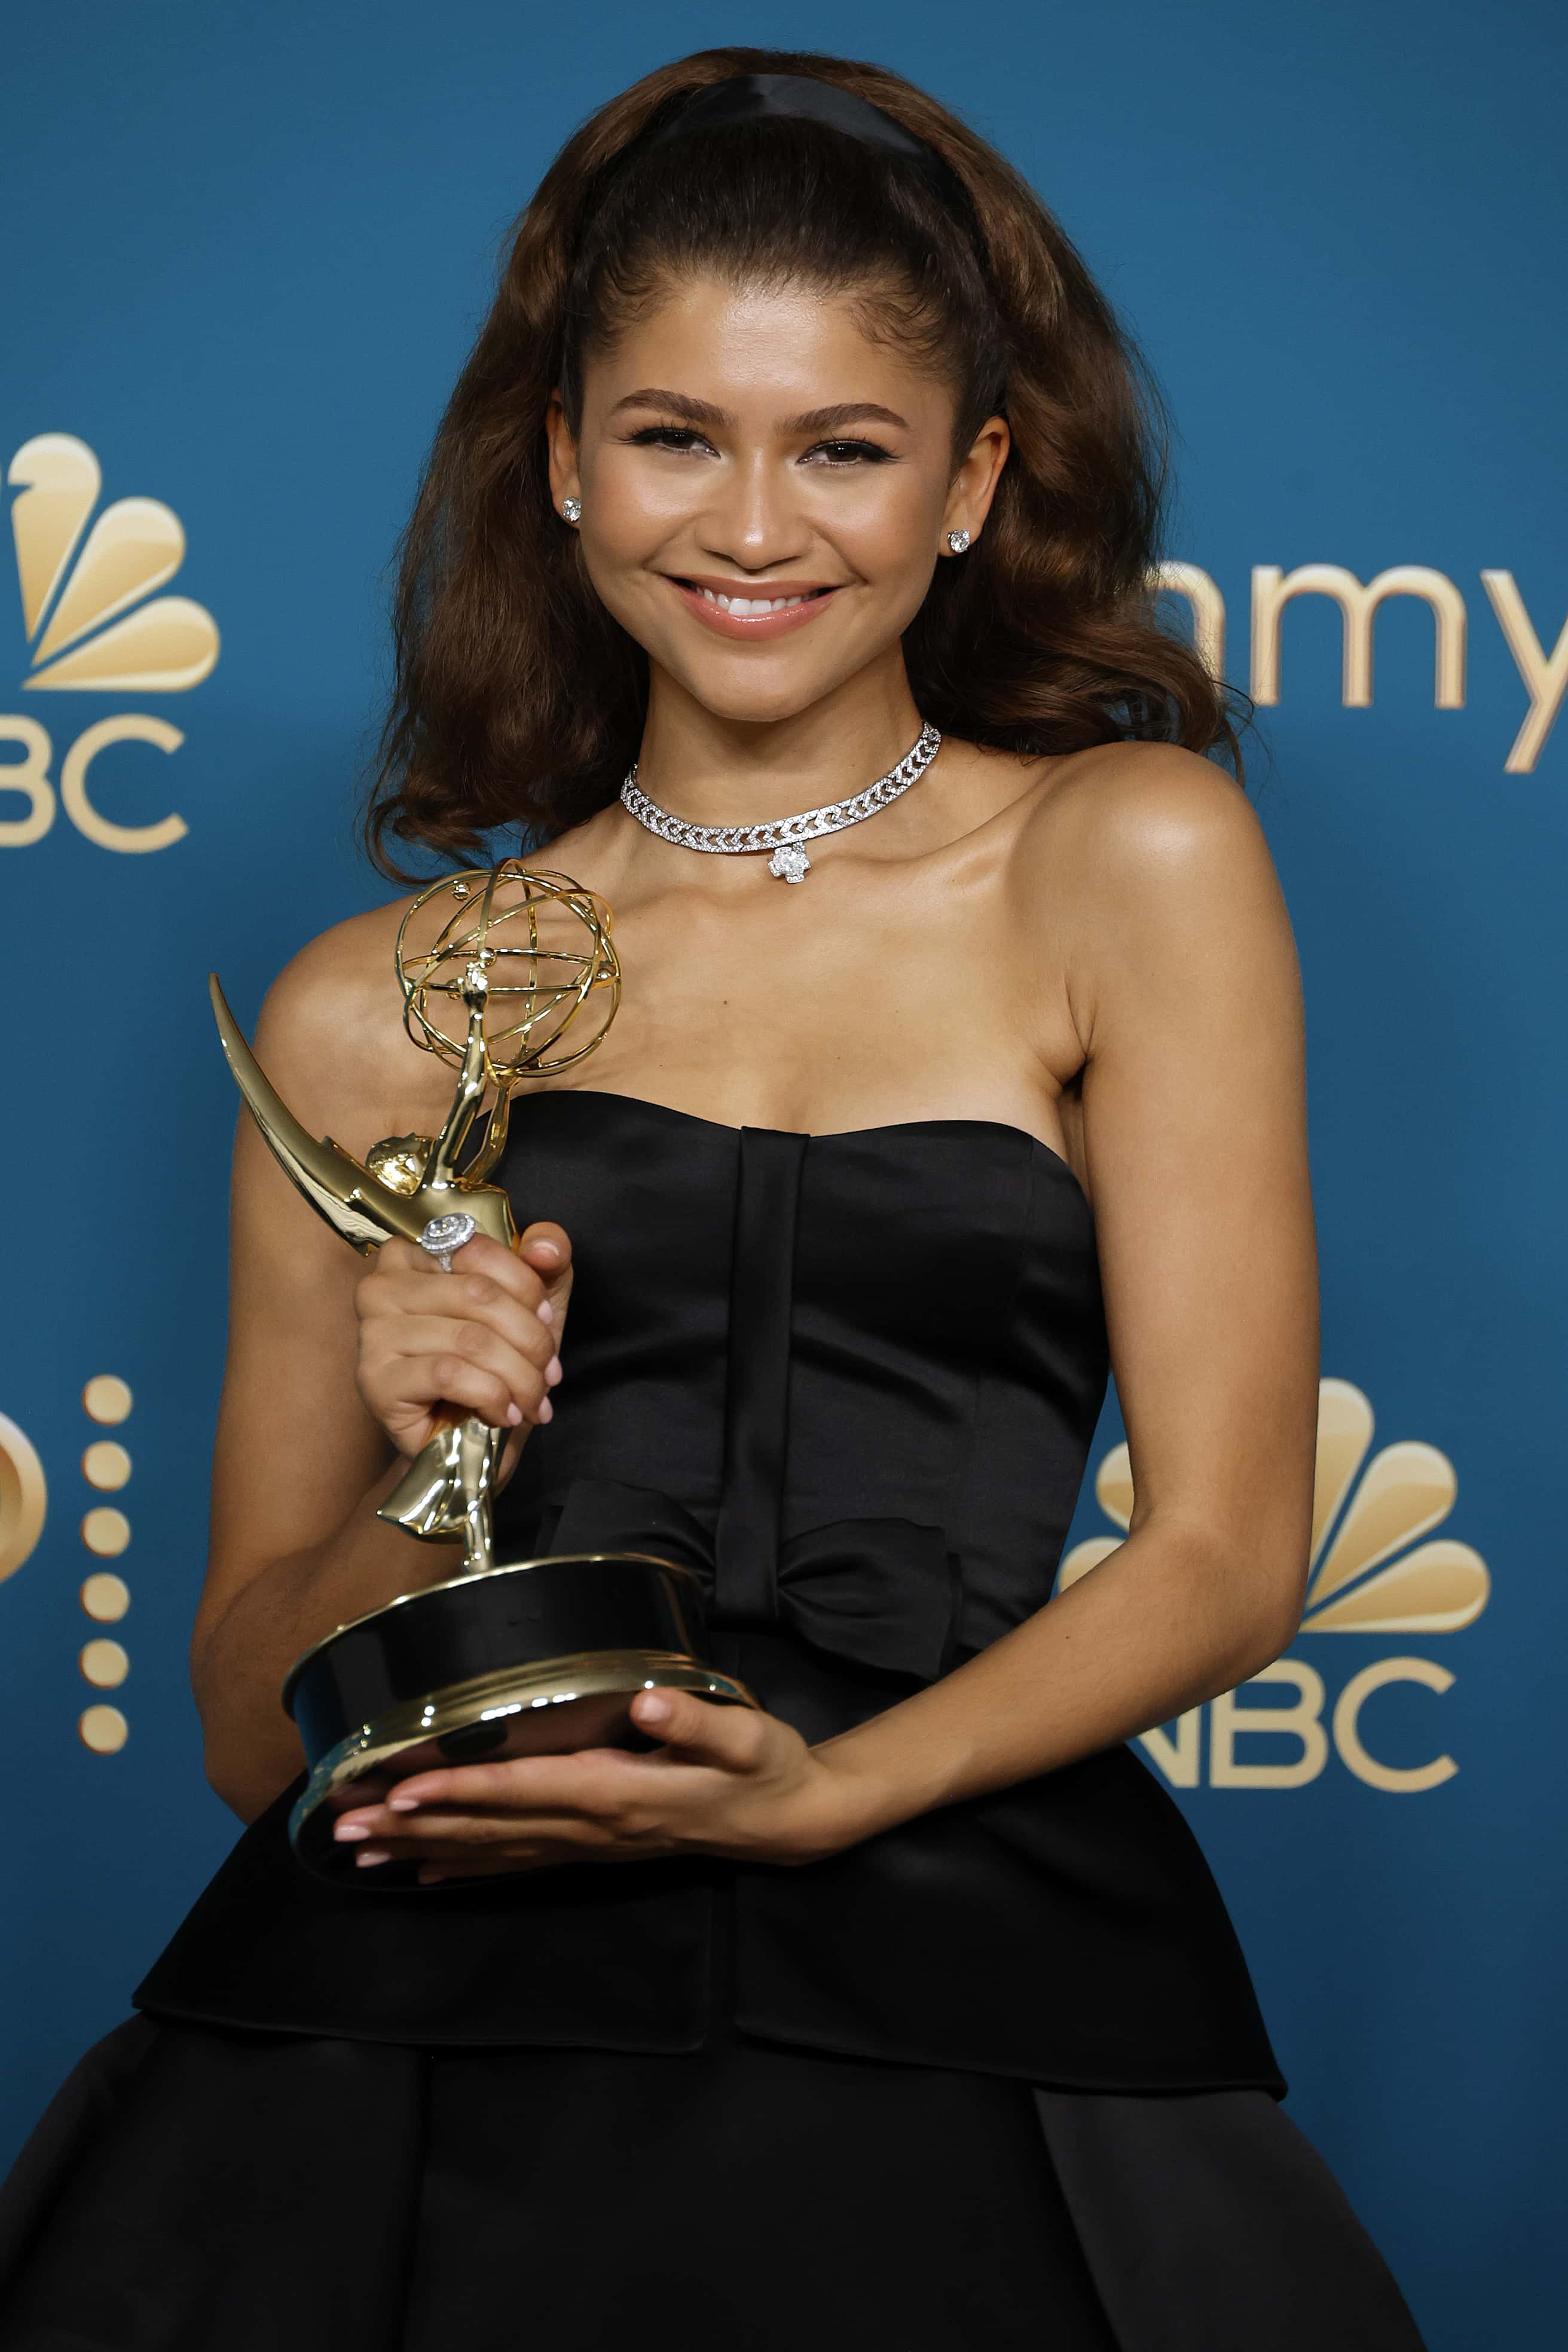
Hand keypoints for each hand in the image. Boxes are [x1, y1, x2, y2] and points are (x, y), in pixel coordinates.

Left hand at [330, 1687, 874, 1883]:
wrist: (786, 1820)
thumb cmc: (764, 1766)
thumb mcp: (746, 1735)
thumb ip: (698, 1719)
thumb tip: (649, 1702)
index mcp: (620, 1791)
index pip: (526, 1789)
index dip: (463, 1789)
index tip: (404, 1788)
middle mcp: (594, 1826)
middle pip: (491, 1826)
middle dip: (416, 1825)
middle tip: (345, 1825)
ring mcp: (590, 1844)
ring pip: (492, 1850)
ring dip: (424, 1849)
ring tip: (360, 1849)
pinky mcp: (593, 1848)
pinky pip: (516, 1863)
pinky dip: (465, 1868)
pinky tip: (422, 1872)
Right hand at [352, 1218, 570, 1465]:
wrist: (468, 1443)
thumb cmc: (495, 1365)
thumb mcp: (534, 1303)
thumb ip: (548, 1259)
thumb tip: (544, 1247)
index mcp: (414, 1254)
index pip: (477, 1249)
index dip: (527, 1287)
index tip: (547, 1321)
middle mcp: (382, 1285)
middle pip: (477, 1293)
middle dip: (529, 1338)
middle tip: (550, 1371)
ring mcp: (372, 1333)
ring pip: (468, 1338)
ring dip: (518, 1375)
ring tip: (532, 1399)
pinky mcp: (375, 1380)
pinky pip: (448, 1374)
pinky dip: (490, 1396)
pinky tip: (502, 1413)